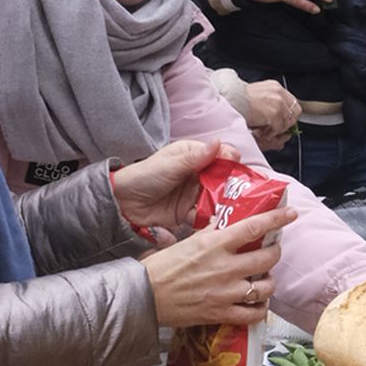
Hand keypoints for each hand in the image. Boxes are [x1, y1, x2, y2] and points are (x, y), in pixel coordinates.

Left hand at [111, 137, 231, 243]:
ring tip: (234, 210)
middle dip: (233, 187)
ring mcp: (194, 194)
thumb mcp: (171, 165)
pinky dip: (211, 219)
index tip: (237, 168)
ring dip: (225, 204)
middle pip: (223, 179)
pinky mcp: (188, 213)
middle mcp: (197, 174)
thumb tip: (218, 143)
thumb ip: (196, 157)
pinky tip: (218, 222)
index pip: (220, 156)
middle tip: (243, 194)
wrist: (122, 202)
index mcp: (194, 155)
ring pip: (217, 198)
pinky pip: (205, 216)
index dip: (231, 161)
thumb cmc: (144, 176)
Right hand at [141, 204, 291, 329]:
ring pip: (266, 287)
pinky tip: (257, 304)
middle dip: (274, 252)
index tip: (290, 214)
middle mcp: (225, 267)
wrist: (143, 296)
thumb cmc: (160, 268)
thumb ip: (209, 234)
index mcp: (215, 244)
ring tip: (263, 279)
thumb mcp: (186, 242)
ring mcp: (226, 292)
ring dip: (269, 282)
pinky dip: (260, 309)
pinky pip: (253, 314)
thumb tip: (224, 224)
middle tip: (271, 251)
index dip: (277, 219)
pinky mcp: (222, 313)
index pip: (254, 227)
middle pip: (267, 258)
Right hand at [240, 79, 300, 145]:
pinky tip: (261, 131)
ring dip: (276, 129)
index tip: (282, 121)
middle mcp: (279, 93)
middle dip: (286, 122)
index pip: (292, 102)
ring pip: (287, 122)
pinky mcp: (274, 114)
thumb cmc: (238, 98)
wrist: (230, 100)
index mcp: (276, 87)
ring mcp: (278, 103)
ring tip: (264, 130)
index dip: (288, 114)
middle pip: (295, 112)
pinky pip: (278, 129)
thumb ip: (270, 101)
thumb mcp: (259, 94)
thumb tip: (279, 112)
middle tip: (275, 128)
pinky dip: (270, 133)